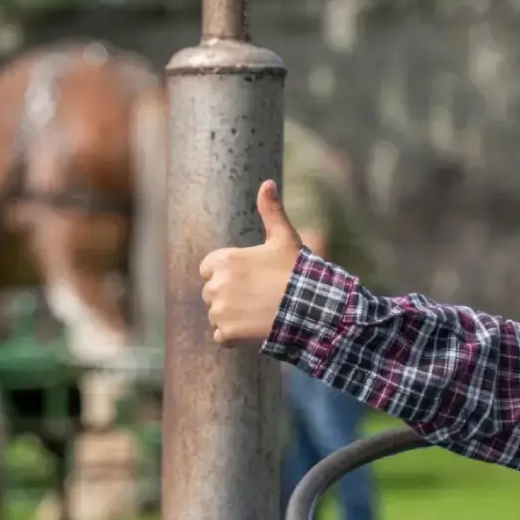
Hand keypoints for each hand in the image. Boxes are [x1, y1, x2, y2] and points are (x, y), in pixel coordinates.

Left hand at [198, 180, 303, 345]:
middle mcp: (216, 285)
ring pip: (216, 314)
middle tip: (256, 296)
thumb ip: (271, 211)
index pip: (209, 268)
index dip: (227, 273)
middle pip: (211, 292)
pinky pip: (221, 336)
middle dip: (228, 295)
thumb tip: (267, 183)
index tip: (248, 278)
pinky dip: (234, 336)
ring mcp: (219, 311)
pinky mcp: (225, 333)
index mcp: (224, 260)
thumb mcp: (284, 238)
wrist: (310, 308)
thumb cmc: (296, 272)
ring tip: (257, 312)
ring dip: (231, 316)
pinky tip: (254, 328)